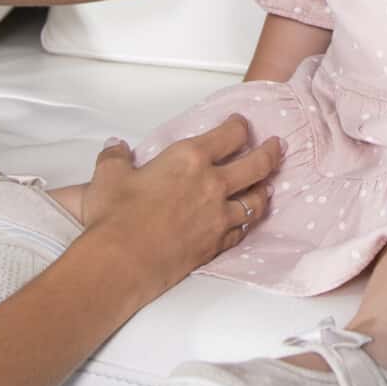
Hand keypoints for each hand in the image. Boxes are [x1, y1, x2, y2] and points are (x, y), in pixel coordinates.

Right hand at [77, 115, 280, 301]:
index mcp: (190, 157)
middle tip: (278, 146)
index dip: (239, 126)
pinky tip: (246, 220)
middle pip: (257, 164)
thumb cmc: (115, 216)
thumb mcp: (109, 177)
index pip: (230, 134)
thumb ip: (115, 158)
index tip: (240, 124)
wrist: (121, 261)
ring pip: (256, 200)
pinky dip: (247, 222)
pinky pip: (242, 230)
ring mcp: (219, 216)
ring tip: (268, 184)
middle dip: (271, 152)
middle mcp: (212, 184)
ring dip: (264, 189)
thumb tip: (116, 148)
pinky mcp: (216, 244)